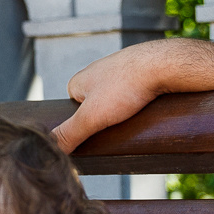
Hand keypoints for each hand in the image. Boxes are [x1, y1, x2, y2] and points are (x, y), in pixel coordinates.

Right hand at [52, 40, 188, 151]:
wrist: (163, 64)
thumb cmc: (126, 87)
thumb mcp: (92, 117)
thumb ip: (69, 134)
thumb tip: (51, 149)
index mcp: (79, 80)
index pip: (73, 110)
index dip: (83, 124)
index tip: (95, 131)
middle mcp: (97, 72)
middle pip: (95, 106)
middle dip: (105, 118)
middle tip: (117, 125)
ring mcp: (119, 69)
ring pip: (116, 100)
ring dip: (123, 111)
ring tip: (134, 116)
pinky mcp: (140, 71)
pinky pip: (134, 93)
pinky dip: (138, 102)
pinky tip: (145, 107)